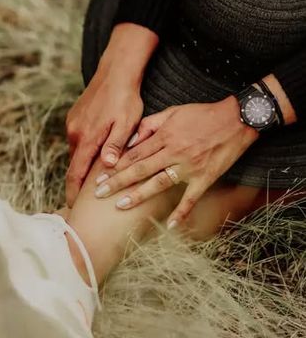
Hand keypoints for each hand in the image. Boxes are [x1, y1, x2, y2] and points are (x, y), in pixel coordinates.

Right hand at [65, 23, 157, 206]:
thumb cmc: (125, 98)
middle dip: (77, 184)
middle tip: (83, 202)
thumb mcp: (126, 124)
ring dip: (81, 167)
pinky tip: (93, 157)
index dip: (74, 192)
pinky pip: (77, 141)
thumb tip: (107, 167)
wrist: (116, 71)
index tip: (73, 207)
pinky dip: (83, 152)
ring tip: (90, 183)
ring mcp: (73, 124)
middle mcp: (75, 132)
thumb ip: (115, 146)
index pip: (76, 173)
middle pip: (74, 165)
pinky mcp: (74, 118)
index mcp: (87, 138)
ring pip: (76, 153)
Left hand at [94, 95, 258, 227]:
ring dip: (139, 195)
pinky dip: (181, 212)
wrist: (238, 118)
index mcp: (165, 136)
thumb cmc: (204, 114)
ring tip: (120, 206)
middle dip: (118, 181)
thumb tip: (131, 139)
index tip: (100, 175)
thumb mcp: (174, 111)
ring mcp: (189, 166)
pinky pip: (191, 198)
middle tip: (99, 193)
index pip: (134, 153)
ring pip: (159, 183)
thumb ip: (150, 125)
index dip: (115, 165)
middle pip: (140, 169)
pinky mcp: (205, 177)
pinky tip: (170, 226)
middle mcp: (174, 152)